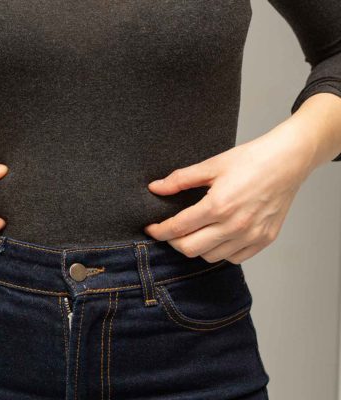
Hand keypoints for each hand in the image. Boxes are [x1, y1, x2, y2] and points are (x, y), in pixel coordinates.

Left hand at [143, 120, 317, 263]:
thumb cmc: (251, 160)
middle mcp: (234, 226)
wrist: (288, 161)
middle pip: (190, 249)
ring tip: (192, 233)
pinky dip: (220, 253)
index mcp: (218, 206)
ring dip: (196, 248)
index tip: (151, 228)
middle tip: (169, 231)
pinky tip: (215, 238)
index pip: (177, 228)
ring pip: (210, 257)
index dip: (159, 231)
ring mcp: (251, 236)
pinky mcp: (264, 240)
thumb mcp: (211, 165)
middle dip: (173, 241)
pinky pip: (234, 259)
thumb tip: (155, 187)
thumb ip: (180, 179)